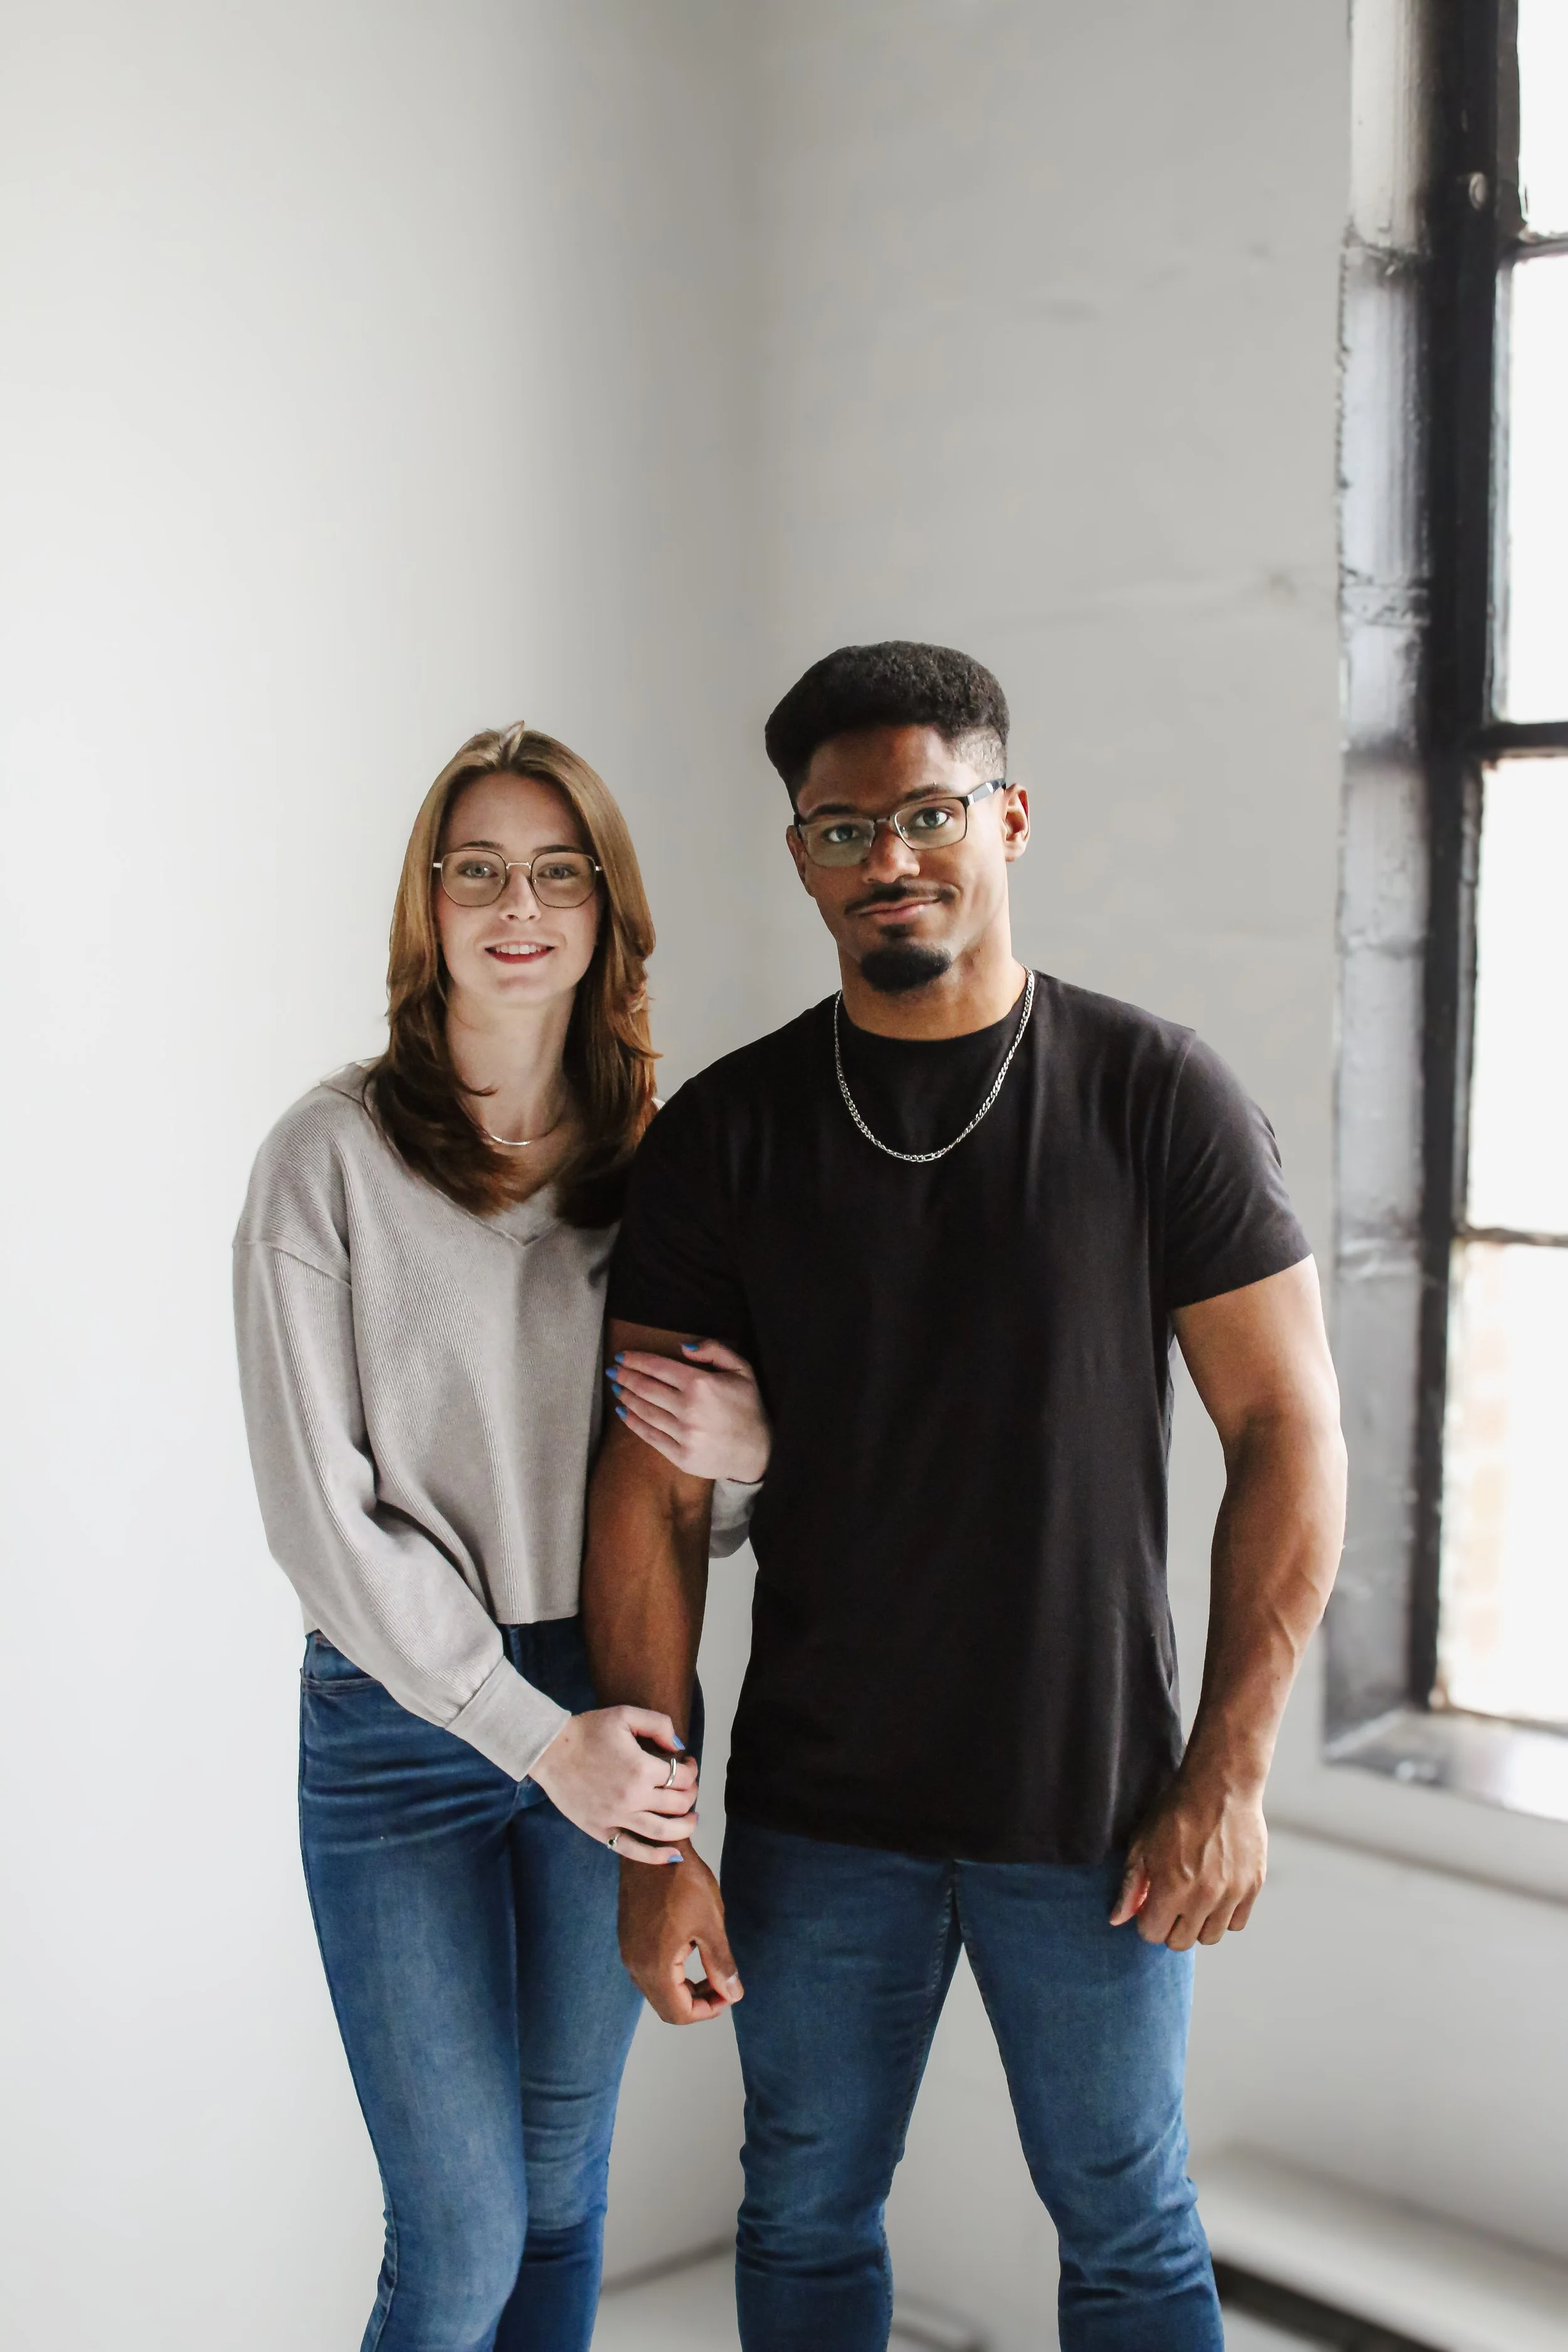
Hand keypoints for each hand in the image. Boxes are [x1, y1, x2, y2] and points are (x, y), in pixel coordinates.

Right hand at [529, 1707, 698, 1862]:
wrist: (550, 1751)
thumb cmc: (588, 1731)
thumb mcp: (625, 1715)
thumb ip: (659, 1725)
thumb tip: (679, 1746)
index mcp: (641, 1768)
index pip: (683, 1777)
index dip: (692, 1769)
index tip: (687, 1763)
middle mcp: (633, 1797)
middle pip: (678, 1804)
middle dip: (690, 1794)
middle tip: (688, 1786)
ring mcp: (617, 1817)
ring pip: (663, 1831)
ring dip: (685, 1827)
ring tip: (691, 1820)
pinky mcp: (601, 1830)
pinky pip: (633, 1850)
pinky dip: (656, 1856)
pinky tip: (673, 1856)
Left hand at [608, 1338, 770, 1484]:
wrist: (758, 1451)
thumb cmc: (749, 1406)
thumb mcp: (742, 1368)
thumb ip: (714, 1350)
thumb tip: (682, 1347)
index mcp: (701, 1384)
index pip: (658, 1367)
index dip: (635, 1360)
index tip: (621, 1356)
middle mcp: (688, 1409)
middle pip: (646, 1388)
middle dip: (625, 1376)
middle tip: (613, 1370)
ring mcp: (683, 1434)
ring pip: (645, 1411)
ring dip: (626, 1397)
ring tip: (617, 1388)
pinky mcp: (680, 1455)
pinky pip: (650, 1436)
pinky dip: (633, 1423)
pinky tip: (624, 1413)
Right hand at [618, 1843, 742, 2021]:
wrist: (653, 1846)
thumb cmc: (683, 1881)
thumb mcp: (710, 1923)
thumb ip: (720, 1964)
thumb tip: (733, 1995)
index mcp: (655, 1966)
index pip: (679, 2013)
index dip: (708, 2011)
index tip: (728, 1993)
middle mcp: (635, 1965)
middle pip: (667, 2006)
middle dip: (697, 2002)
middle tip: (722, 1984)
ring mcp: (628, 1951)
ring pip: (657, 1990)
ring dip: (684, 1989)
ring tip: (710, 1968)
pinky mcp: (628, 1938)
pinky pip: (649, 1971)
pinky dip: (671, 1973)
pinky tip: (689, 1949)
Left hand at [1109, 1774, 1266, 1949]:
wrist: (1221, 1787)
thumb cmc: (1176, 1812)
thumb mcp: (1142, 1844)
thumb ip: (1130, 1886)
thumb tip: (1118, 1919)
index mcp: (1171, 1888)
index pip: (1153, 1935)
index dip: (1147, 1920)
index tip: (1150, 1905)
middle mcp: (1203, 1898)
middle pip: (1181, 1942)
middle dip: (1170, 1926)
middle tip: (1171, 1902)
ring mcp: (1231, 1894)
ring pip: (1211, 1937)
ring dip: (1198, 1924)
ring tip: (1194, 1897)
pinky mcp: (1252, 1887)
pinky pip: (1237, 1923)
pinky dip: (1225, 1915)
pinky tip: (1216, 1892)